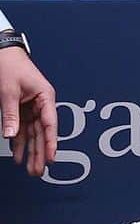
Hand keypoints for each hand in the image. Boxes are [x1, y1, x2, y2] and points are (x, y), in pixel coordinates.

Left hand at [1, 47, 57, 178]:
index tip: (51, 157)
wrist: (3, 53)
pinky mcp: (22, 108)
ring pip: (33, 133)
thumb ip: (10, 115)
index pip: (49, 124)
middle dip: (39, 152)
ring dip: (30, 150)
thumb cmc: (10, 66)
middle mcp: (41, 103)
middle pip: (42, 132)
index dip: (50, 142)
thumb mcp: (8, 92)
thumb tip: (12, 135)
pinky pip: (22, 128)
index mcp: (45, 96)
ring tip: (30, 168)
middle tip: (38, 171)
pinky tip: (18, 154)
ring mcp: (32, 106)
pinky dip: (19, 141)